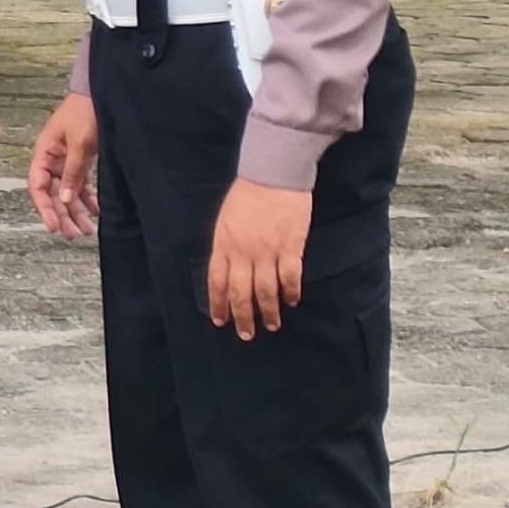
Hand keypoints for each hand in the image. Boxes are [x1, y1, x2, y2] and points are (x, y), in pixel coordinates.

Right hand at [27, 92, 98, 238]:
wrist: (100, 91)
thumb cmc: (85, 112)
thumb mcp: (79, 143)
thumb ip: (72, 171)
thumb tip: (64, 200)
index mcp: (44, 153)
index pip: (37, 187)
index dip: (44, 208)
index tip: (55, 227)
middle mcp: (52, 159)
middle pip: (53, 193)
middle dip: (63, 215)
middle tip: (74, 234)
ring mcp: (66, 160)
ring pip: (67, 192)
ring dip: (76, 210)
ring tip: (87, 229)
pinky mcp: (81, 159)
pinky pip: (80, 183)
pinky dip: (88, 197)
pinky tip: (96, 210)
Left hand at [205, 178, 312, 338]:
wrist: (272, 173)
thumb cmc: (248, 193)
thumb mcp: (226, 219)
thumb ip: (227, 245)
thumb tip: (228, 268)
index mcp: (223, 244)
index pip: (216, 282)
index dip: (218, 304)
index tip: (220, 320)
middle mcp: (243, 252)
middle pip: (240, 293)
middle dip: (243, 317)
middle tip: (246, 334)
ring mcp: (267, 251)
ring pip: (265, 291)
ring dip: (268, 312)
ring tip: (272, 325)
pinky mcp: (290, 247)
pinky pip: (290, 278)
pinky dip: (291, 292)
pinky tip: (292, 301)